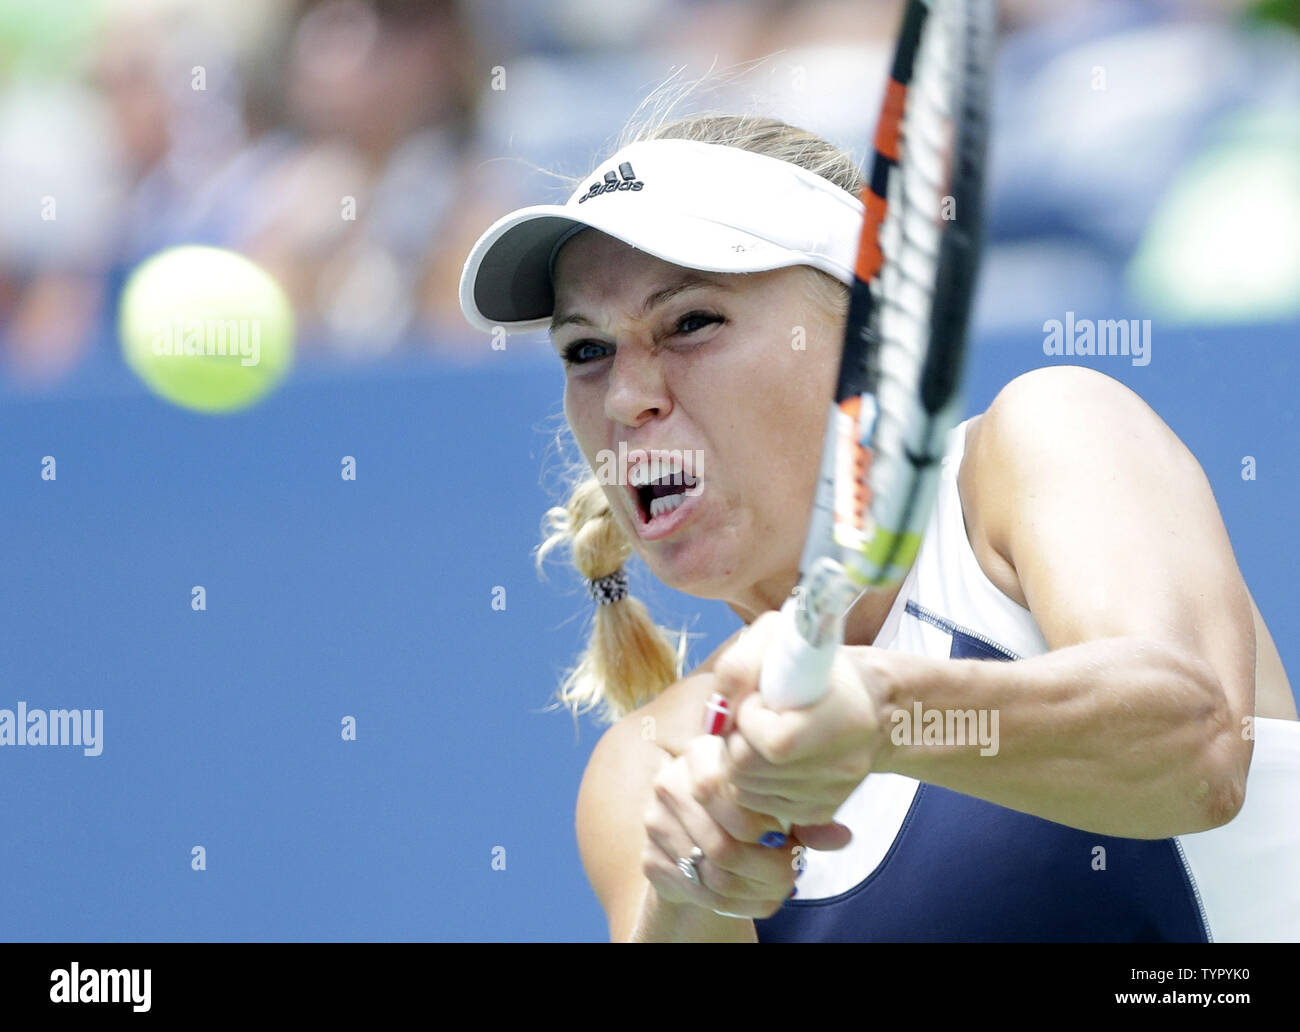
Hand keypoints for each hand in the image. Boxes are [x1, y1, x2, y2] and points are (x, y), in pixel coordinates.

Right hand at [640, 734, 803, 918]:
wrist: (701, 837)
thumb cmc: (747, 810)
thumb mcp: (778, 804)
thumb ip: (809, 818)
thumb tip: (841, 837)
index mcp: (701, 753)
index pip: (719, 787)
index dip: (757, 821)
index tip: (783, 834)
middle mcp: (669, 782)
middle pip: (721, 842)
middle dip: (767, 867)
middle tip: (792, 872)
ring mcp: (655, 823)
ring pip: (713, 872)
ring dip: (755, 889)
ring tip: (780, 887)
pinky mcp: (650, 860)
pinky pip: (698, 892)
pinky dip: (735, 903)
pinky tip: (755, 897)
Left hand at [711, 610, 893, 829]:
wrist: (874, 709)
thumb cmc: (823, 668)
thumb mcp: (783, 639)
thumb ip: (741, 666)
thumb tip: (715, 716)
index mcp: (846, 719)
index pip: (774, 743)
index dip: (748, 717)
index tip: (758, 698)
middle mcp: (843, 766)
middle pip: (747, 768)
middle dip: (735, 736)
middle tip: (752, 716)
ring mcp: (829, 795)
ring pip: (742, 788)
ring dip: (737, 756)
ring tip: (760, 732)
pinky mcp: (815, 812)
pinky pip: (753, 803)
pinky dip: (748, 777)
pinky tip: (766, 754)